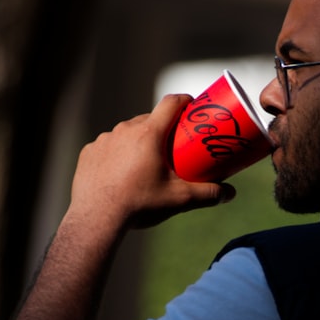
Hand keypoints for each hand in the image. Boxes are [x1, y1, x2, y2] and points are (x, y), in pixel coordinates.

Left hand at [67, 94, 235, 232]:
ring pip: (127, 132)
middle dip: (163, 128)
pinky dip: (117, 154)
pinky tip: (122, 171)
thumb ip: (208, 194)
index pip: (171, 103)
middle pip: (149, 119)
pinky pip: (108, 146)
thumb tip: (230, 194)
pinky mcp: (90, 152)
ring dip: (139, 141)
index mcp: (149, 134)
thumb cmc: (140, 205)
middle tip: (174, 146)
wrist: (97, 219)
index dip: (185, 101)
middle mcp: (125, 130)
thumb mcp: (179, 199)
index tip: (193, 106)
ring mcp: (105, 140)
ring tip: (147, 162)